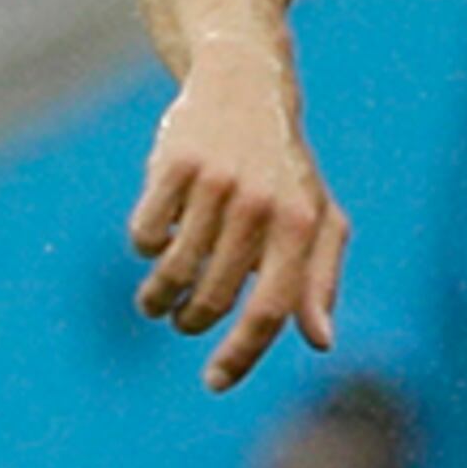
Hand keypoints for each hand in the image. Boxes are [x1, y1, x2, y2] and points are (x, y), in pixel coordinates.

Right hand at [130, 54, 344, 390]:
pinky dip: (145, 247)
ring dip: (158, 297)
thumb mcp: (317, 218)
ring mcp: (218, 182)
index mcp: (302, 225)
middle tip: (182, 321)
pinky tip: (155, 239)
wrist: (244, 86)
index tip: (212, 382)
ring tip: (156, 300)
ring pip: (173, 269)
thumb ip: (320, 279)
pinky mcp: (175, 163)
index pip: (270, 309)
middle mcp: (262, 204)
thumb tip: (321, 341)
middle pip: (215, 296)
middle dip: (191, 321)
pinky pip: (145, 233)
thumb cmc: (284, 167)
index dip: (241, 355)